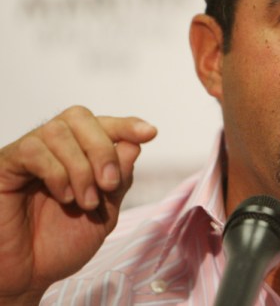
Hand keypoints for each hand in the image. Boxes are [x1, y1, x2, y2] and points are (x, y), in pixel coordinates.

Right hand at [0, 106, 156, 303]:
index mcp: (79, 154)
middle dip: (103, 148)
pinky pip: (33, 150)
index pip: (103, 125)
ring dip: (81, 167)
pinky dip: (56, 172)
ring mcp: (28, 154)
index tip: (150, 133)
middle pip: (80, 117)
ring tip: (86, 202)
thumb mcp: (105, 212)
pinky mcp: (5, 165)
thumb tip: (134, 144)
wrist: (28, 276)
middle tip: (109, 183)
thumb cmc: (61, 244)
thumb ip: (119, 178)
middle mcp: (53, 148)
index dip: (127, 125)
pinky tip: (64, 197)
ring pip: (58, 131)